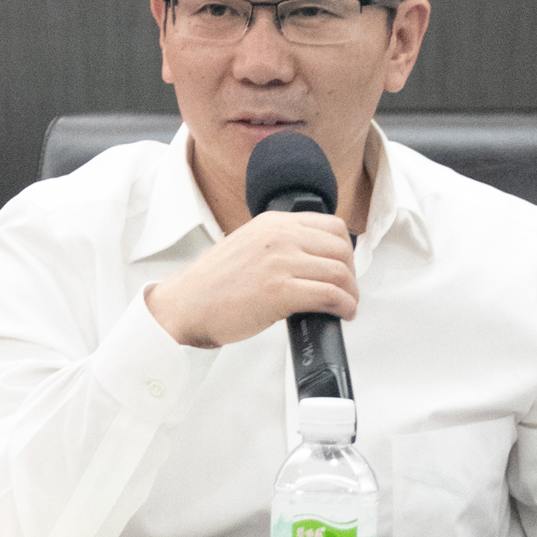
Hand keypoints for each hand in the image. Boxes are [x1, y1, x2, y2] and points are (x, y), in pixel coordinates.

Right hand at [146, 210, 356, 348]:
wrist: (185, 305)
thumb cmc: (213, 284)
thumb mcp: (249, 246)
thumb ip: (280, 245)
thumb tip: (315, 262)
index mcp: (273, 223)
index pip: (331, 226)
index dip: (345, 251)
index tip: (343, 269)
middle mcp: (279, 236)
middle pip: (341, 249)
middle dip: (351, 274)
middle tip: (347, 292)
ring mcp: (279, 262)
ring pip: (339, 272)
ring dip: (350, 293)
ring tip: (346, 306)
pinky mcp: (279, 291)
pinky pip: (329, 295)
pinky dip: (343, 306)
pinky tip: (341, 314)